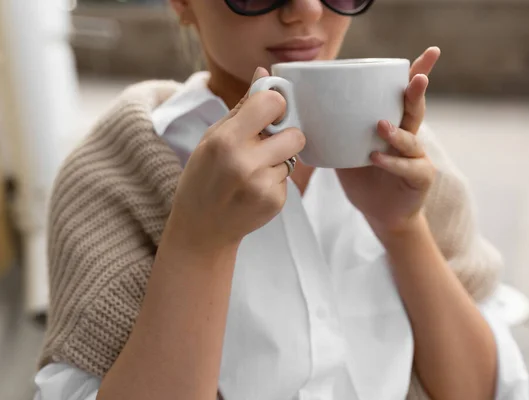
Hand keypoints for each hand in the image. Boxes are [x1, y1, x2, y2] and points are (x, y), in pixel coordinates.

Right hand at [166, 67, 305, 252]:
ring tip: (251, 173)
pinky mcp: (275, 202)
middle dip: (284, 138)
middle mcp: (246, 163)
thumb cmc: (203, 177)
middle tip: (264, 147)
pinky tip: (254, 190)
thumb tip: (265, 73)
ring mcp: (263, 185)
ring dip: (277, 161)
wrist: (202, 228)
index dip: (275, 106)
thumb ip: (243, 106)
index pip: (273, 103)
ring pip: (292, 158)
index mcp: (226, 140)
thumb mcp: (212, 137)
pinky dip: (275, 181)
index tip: (267, 114)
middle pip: (295, 134)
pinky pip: (289, 179)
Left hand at [336, 47, 440, 236]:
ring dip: (396, 132)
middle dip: (416, 92)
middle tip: (416, 78)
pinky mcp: (419, 178)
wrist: (380, 214)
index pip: (405, 95)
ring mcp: (417, 157)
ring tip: (380, 125)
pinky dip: (391, 162)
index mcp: (395, 124)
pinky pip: (407, 167)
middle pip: (415, 109)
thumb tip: (303, 113)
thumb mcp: (345, 152)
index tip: (432, 52)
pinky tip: (377, 157)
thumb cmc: (364, 179)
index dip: (419, 72)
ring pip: (411, 139)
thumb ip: (334, 132)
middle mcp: (409, 137)